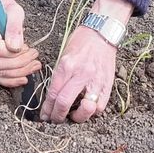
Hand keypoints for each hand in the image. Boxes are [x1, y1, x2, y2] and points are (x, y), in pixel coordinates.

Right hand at [0, 0, 40, 87]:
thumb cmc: (5, 8)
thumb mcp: (14, 10)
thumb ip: (14, 26)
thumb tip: (15, 47)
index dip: (15, 53)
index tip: (26, 47)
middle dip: (20, 63)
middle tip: (35, 56)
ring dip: (19, 72)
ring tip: (34, 65)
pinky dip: (10, 80)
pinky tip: (23, 77)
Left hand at [40, 0, 134, 123]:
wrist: (102, 32)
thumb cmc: (81, 42)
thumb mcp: (64, 56)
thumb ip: (60, 76)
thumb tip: (53, 97)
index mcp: (66, 66)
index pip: (53, 94)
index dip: (47, 109)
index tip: (45, 116)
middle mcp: (80, 74)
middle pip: (65, 103)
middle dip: (57, 116)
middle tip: (55, 120)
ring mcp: (95, 80)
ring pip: (86, 109)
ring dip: (77, 117)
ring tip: (73, 116)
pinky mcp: (107, 84)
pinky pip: (100, 106)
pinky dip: (93, 111)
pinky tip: (87, 108)